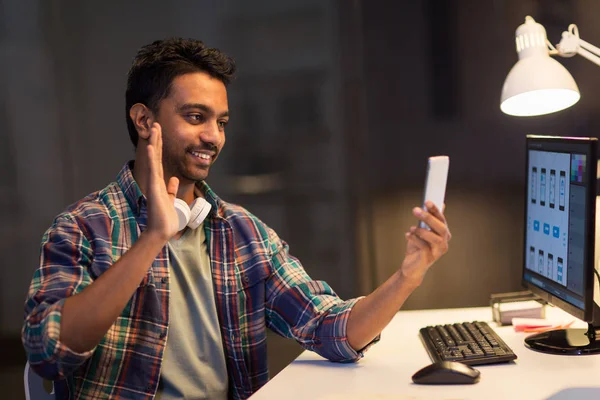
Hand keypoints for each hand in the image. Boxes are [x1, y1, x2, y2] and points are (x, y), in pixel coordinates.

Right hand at [145, 122, 179, 239]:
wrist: (161, 230)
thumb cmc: (165, 218)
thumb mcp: (170, 199)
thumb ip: (171, 189)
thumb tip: (174, 179)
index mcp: (159, 181)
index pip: (159, 159)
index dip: (159, 146)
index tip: (160, 132)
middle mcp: (154, 179)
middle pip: (155, 155)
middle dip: (156, 139)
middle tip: (156, 123)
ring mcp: (153, 182)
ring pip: (153, 158)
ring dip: (154, 143)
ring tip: (154, 128)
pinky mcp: (154, 187)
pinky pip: (153, 170)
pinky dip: (151, 158)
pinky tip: (150, 147)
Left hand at [400, 201, 450, 285]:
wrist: (411, 267)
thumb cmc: (418, 248)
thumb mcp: (423, 231)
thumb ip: (430, 219)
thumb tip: (441, 204)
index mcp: (444, 234)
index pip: (442, 219)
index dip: (435, 210)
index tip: (427, 201)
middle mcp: (444, 243)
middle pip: (441, 228)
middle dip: (428, 217)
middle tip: (415, 210)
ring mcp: (438, 252)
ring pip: (434, 238)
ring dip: (421, 230)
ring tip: (411, 228)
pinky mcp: (429, 258)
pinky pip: (424, 246)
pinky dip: (415, 239)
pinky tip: (408, 235)